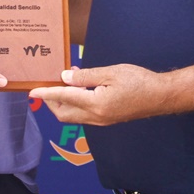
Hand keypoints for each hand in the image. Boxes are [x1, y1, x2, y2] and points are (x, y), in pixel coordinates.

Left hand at [29, 64, 167, 125]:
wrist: (160, 96)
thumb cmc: (138, 81)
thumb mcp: (110, 72)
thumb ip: (85, 77)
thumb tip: (64, 77)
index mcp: (96, 105)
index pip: (64, 98)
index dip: (47, 93)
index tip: (32, 91)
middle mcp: (96, 117)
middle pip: (64, 114)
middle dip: (52, 101)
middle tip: (48, 84)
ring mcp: (102, 121)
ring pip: (73, 116)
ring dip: (64, 102)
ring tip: (64, 81)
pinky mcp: (107, 119)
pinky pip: (84, 114)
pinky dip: (76, 103)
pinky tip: (79, 88)